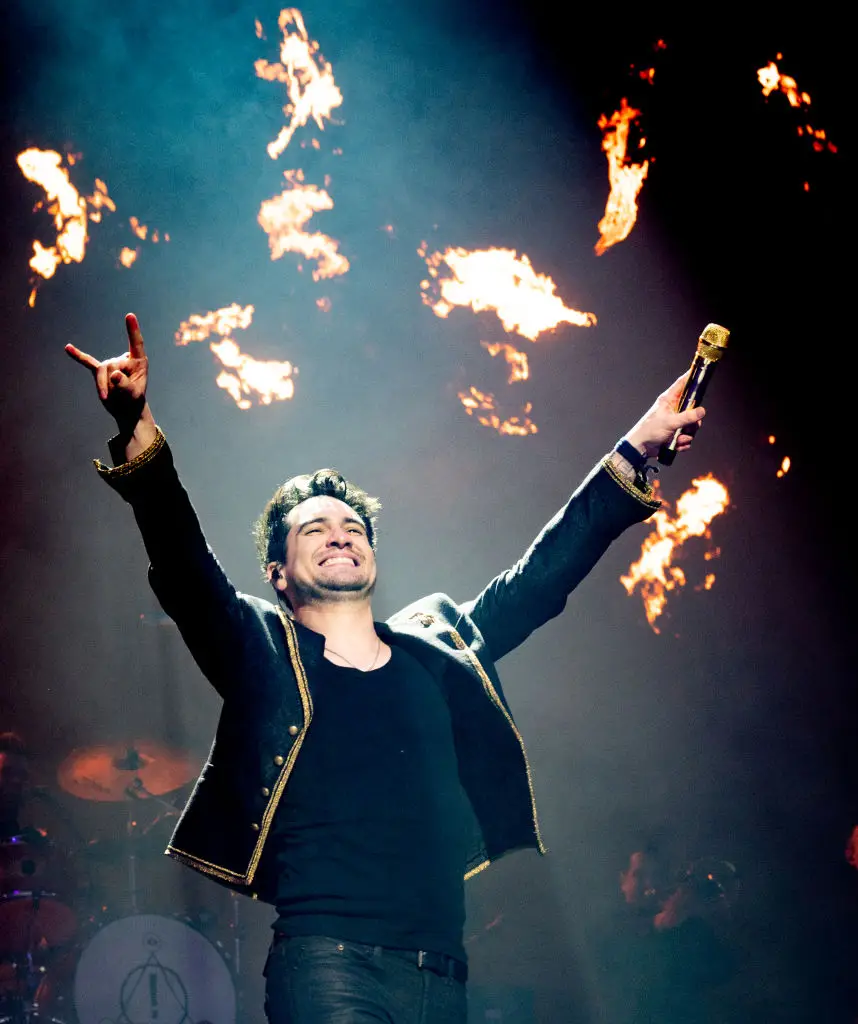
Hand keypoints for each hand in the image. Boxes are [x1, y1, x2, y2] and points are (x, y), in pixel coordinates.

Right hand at [65, 313, 147, 427]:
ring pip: (100, 370)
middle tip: (120, 395)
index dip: (132, 330)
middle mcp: (124, 359)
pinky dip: (78, 356)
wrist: (125, 409)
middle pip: (112, 365)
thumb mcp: (133, 394)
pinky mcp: (100, 370)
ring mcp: (111, 363)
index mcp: (138, 361)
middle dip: (113, 383)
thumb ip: (125, 385)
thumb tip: (114, 375)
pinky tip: (68, 348)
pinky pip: (88, 362)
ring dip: (102, 386)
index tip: (129, 315)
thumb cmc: (133, 400)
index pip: (136, 343)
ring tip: (107, 398)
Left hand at [625, 372, 704, 459]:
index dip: (691, 377)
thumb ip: (687, 417)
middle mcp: (673, 409)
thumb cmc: (649, 431)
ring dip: (687, 434)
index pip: (682, 384)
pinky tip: (675, 444)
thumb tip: (702, 411)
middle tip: (690, 426)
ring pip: (692, 425)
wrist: (641, 447)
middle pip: (693, 408)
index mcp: (669, 400)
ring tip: (677, 438)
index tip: (700, 372)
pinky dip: (683, 442)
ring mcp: (675, 421)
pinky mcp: (675, 433)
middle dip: (693, 421)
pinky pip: (687, 437)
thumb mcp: (669, 422)